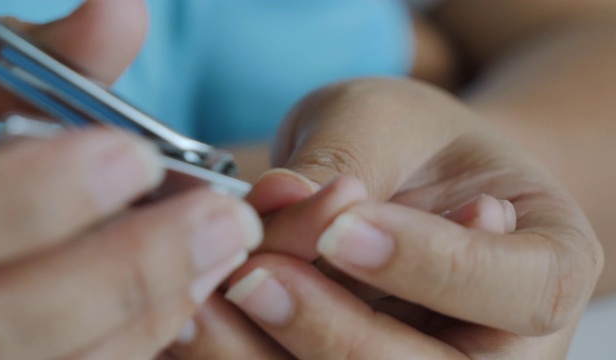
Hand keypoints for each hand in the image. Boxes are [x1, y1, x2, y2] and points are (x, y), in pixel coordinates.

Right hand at [0, 3, 261, 358]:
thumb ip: (29, 58)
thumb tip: (121, 12)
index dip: (45, 198)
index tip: (134, 156)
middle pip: (10, 325)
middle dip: (129, 271)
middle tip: (226, 220)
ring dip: (148, 310)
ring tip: (222, 248)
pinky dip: (136, 338)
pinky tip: (186, 289)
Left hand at [168, 78, 601, 357]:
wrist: (401, 174)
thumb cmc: (413, 139)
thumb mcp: (391, 119)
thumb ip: (350, 157)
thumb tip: (284, 202)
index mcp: (548, 265)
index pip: (518, 287)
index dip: (427, 263)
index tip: (340, 224)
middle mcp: (502, 341)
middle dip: (336, 331)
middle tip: (251, 277)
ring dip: (275, 354)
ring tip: (204, 303)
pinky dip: (248, 355)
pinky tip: (200, 316)